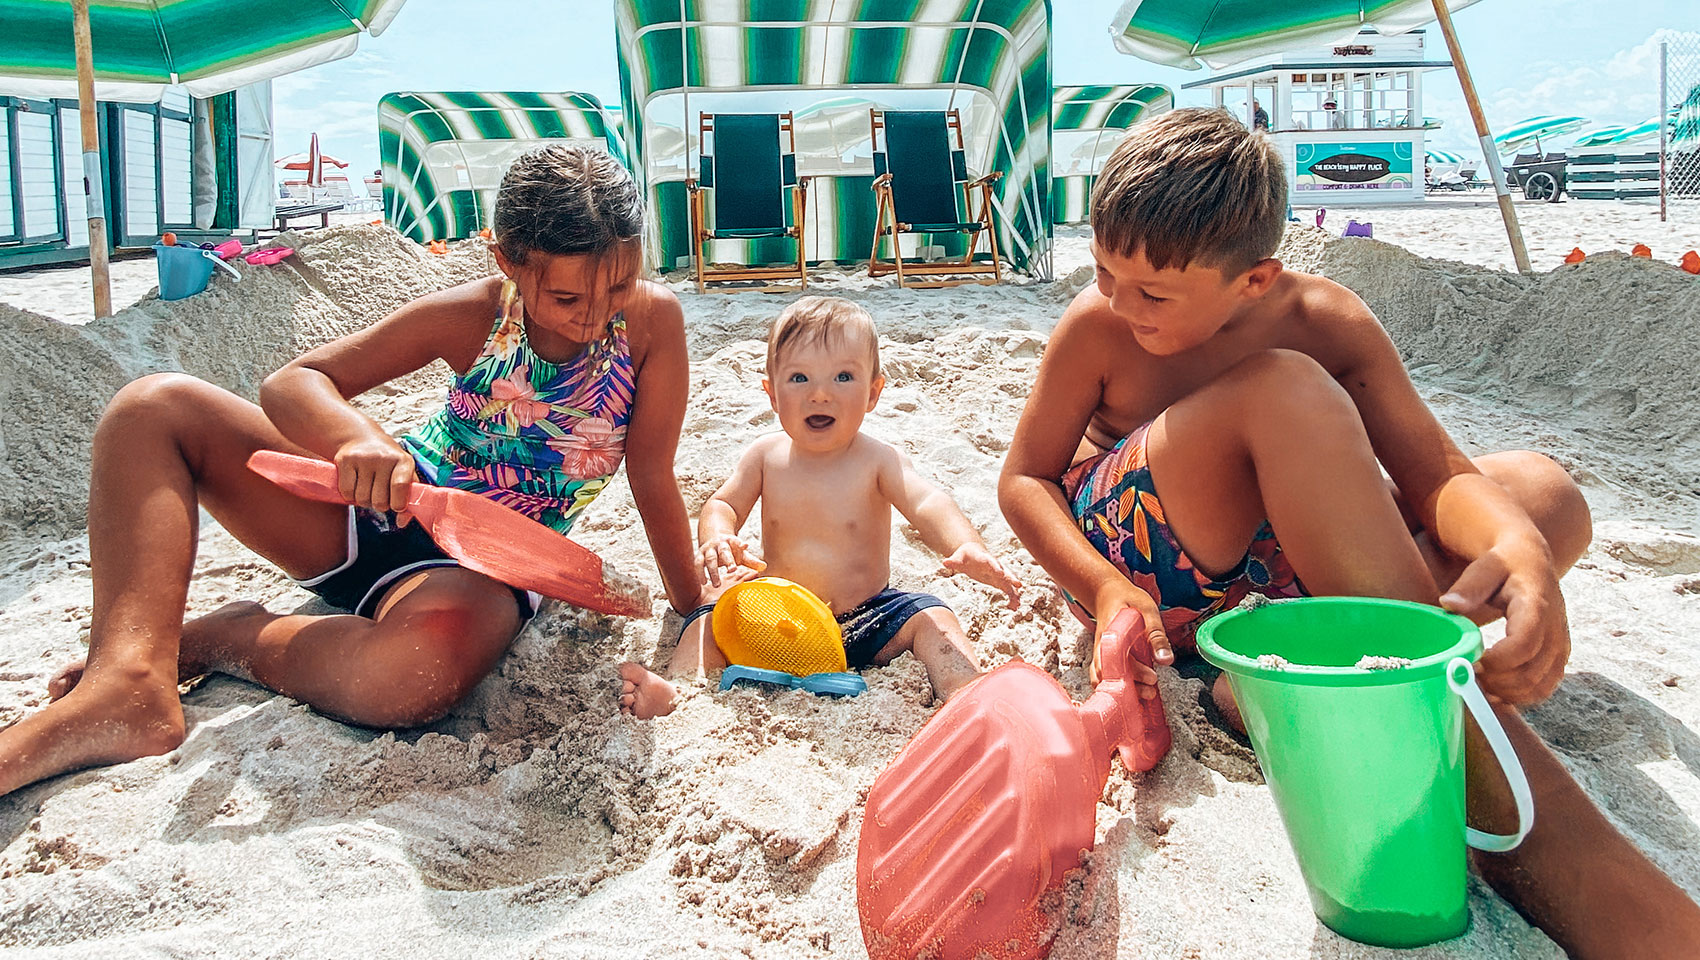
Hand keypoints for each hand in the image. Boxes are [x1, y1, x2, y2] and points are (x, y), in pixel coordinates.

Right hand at [333, 435, 416, 517]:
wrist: (362, 438)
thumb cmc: (388, 462)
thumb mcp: (404, 473)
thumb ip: (408, 498)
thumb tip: (402, 522)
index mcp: (403, 461)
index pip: (400, 487)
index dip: (397, 504)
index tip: (396, 506)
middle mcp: (384, 457)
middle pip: (379, 500)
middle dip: (379, 504)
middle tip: (379, 494)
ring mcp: (363, 457)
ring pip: (362, 499)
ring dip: (364, 500)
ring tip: (368, 487)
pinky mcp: (345, 460)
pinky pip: (346, 493)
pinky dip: (350, 496)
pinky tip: (355, 485)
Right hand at [698, 535, 765, 587]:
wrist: (713, 538)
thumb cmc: (730, 550)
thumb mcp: (741, 554)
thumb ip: (751, 561)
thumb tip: (764, 567)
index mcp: (731, 542)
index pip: (737, 542)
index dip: (740, 544)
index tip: (745, 546)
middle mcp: (719, 544)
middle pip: (723, 552)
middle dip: (727, 560)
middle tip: (732, 570)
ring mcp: (708, 549)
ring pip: (709, 559)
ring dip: (712, 572)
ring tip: (716, 584)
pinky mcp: (699, 555)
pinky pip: (697, 564)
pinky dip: (699, 573)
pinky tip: (703, 582)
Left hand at [940, 543, 1022, 609]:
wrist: (973, 553)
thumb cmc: (964, 555)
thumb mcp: (958, 558)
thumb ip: (953, 561)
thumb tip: (944, 563)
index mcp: (985, 558)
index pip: (991, 561)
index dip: (996, 567)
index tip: (1001, 573)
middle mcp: (995, 566)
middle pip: (1006, 571)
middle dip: (1012, 578)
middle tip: (1019, 585)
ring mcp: (999, 574)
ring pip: (1009, 583)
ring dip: (1014, 592)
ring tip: (1017, 605)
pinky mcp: (999, 581)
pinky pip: (1008, 589)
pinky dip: (1011, 597)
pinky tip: (1014, 607)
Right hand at [1093, 581, 1171, 699]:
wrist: (1108, 594)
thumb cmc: (1128, 600)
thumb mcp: (1147, 610)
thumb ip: (1156, 634)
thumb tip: (1166, 660)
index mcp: (1110, 634)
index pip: (1118, 658)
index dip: (1135, 671)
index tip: (1153, 678)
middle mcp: (1101, 648)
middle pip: (1107, 676)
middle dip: (1128, 689)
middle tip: (1151, 693)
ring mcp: (1100, 656)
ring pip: (1104, 681)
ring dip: (1122, 692)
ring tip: (1145, 698)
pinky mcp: (1104, 662)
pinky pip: (1105, 680)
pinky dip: (1117, 691)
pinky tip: (1135, 697)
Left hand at [1440, 545, 1568, 704]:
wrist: (1531, 561)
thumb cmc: (1504, 563)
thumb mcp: (1486, 565)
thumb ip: (1470, 585)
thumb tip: (1449, 604)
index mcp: (1537, 605)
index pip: (1524, 644)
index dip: (1497, 662)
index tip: (1469, 662)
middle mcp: (1555, 629)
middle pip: (1531, 672)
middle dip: (1496, 682)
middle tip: (1466, 675)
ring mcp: (1560, 646)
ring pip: (1539, 686)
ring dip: (1506, 693)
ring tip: (1477, 682)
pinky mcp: (1558, 657)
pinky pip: (1544, 688)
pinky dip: (1520, 697)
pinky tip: (1495, 690)